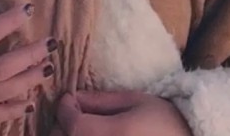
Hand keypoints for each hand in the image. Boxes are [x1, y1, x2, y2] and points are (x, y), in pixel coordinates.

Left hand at [50, 90, 192, 135]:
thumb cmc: (166, 123)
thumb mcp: (136, 102)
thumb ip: (101, 100)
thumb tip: (74, 97)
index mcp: (115, 135)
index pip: (72, 124)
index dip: (64, 108)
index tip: (67, 99)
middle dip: (63, 126)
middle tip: (73, 116)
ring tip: (82, 130)